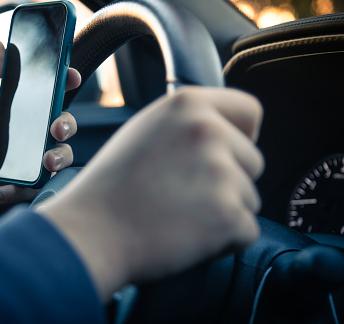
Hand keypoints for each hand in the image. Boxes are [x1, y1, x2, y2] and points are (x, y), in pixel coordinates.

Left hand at [0, 39, 80, 249]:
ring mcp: (38, 160)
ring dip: (58, 159)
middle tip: (56, 130)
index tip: (70, 76)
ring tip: (44, 165)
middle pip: (66, 124)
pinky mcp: (34, 184)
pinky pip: (40, 185)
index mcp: (24, 114)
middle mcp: (36, 136)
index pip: (52, 95)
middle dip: (67, 125)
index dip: (66, 82)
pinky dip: (17, 189)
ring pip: (64, 156)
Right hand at [39, 86, 263, 299]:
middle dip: (229, 181)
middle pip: (253, 160)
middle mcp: (209, 131)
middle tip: (185, 194)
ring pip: (249, 198)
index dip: (242, 135)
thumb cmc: (112, 186)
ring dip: (224, 211)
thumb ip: (188, 123)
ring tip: (179, 214)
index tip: (227, 154)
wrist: (91, 232)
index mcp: (187, 104)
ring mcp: (221, 173)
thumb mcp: (146, 131)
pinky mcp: (228, 215)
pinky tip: (186, 234)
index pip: (249, 110)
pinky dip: (224, 240)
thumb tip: (226, 132)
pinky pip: (246, 230)